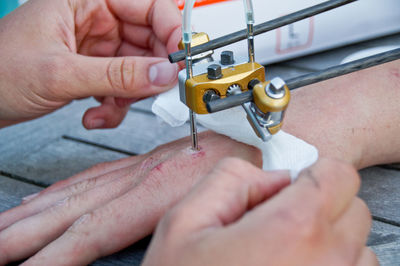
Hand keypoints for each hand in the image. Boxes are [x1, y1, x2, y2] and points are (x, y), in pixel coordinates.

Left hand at [0, 0, 180, 128]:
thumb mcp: (61, 73)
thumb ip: (117, 76)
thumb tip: (163, 74)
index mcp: (86, 1)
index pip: (148, 5)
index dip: (169, 31)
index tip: (178, 60)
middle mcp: (95, 21)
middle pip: (148, 41)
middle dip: (151, 72)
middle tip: (154, 93)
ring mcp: (96, 49)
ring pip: (137, 69)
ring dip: (129, 96)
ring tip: (110, 109)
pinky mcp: (93, 72)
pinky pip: (122, 88)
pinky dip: (115, 107)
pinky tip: (95, 115)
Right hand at [0, 131, 260, 264]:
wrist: (253, 120)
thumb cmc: (249, 153)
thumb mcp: (231, 193)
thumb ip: (196, 221)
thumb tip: (180, 243)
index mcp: (162, 186)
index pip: (97, 227)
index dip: (60, 253)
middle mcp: (142, 175)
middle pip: (75, 208)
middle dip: (30, 231)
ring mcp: (140, 167)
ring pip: (78, 191)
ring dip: (38, 212)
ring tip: (8, 229)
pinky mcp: (143, 163)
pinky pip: (93, 176)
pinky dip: (65, 191)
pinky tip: (48, 201)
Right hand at [143, 158, 377, 265]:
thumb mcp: (185, 221)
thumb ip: (231, 179)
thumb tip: (274, 178)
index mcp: (292, 230)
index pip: (339, 175)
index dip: (314, 173)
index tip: (294, 186)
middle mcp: (328, 263)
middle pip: (352, 208)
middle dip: (321, 204)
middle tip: (280, 222)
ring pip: (358, 245)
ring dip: (329, 240)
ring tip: (285, 255)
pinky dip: (332, 265)